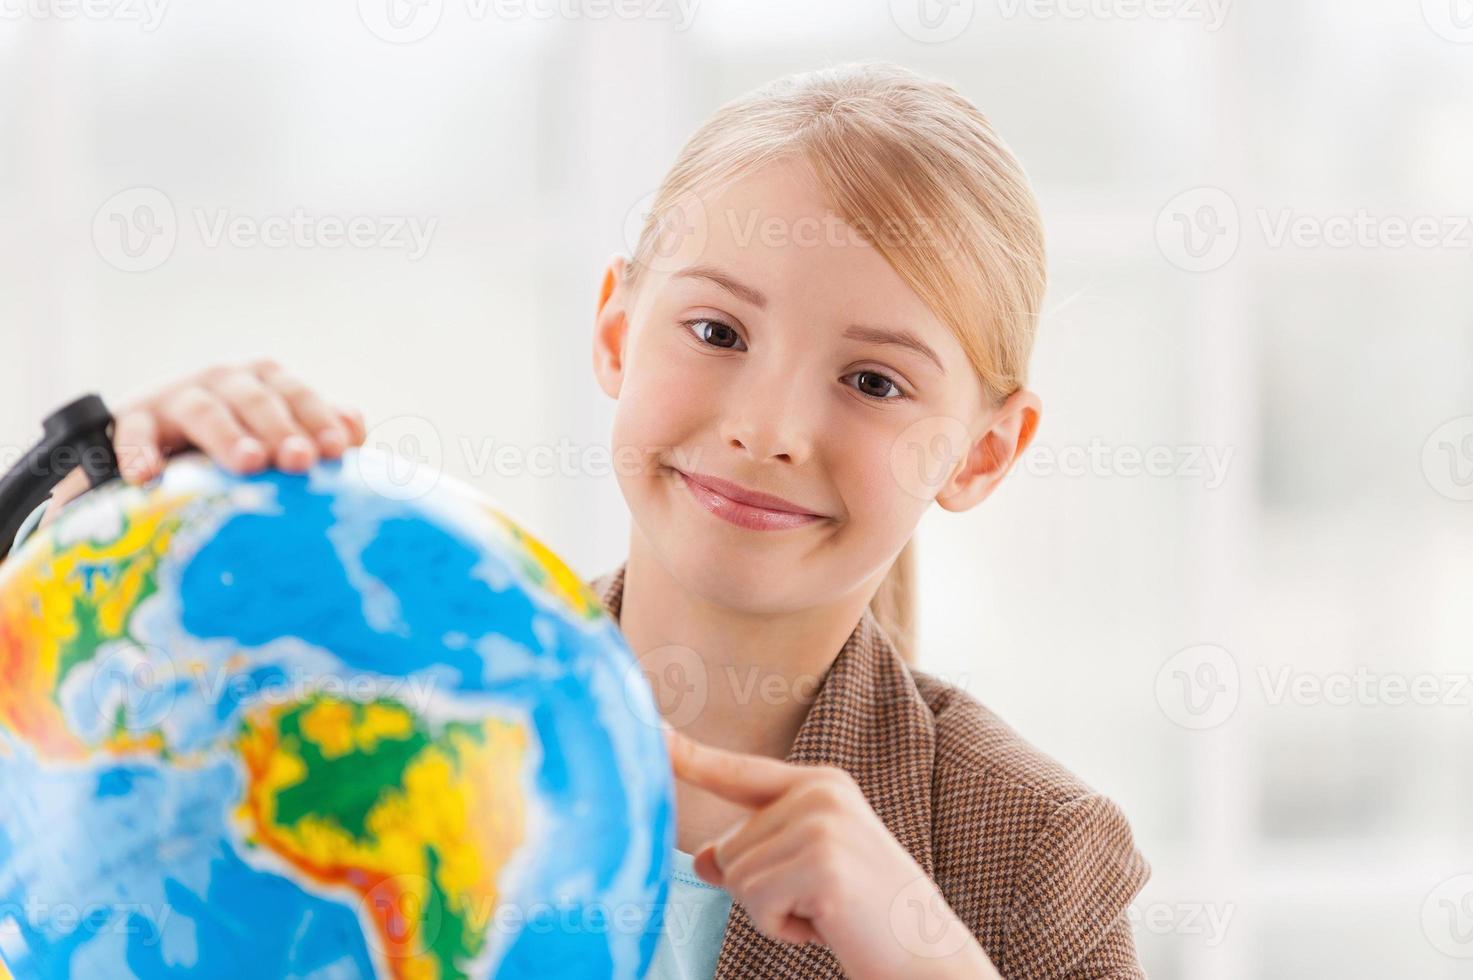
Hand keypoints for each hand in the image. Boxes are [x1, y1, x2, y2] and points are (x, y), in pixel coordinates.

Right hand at [41, 359, 365, 527]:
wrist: (160, 445)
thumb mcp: (279, 436)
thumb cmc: (240, 444)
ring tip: (248, 462)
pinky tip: (147, 476)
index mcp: (265, 382)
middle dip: (280, 428)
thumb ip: (319, 433)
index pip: (297, 394)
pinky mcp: (134, 420)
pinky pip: (133, 433)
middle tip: (299, 461)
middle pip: (256, 399)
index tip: (335, 451)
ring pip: (203, 410)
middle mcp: (224, 381)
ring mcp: (177, 397)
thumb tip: (353, 425)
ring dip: (227, 434)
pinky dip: (138, 451)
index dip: (318, 418)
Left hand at [665, 727, 998, 979]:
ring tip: (826, 913)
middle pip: (728, 848)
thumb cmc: (864, 917)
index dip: (687, 754)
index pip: (738, 772)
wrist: (928, 957)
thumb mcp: (803, 875)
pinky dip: (782, 929)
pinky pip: (755, 903)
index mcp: (818, 784)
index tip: (649, 728)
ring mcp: (822, 824)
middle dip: (762, 892)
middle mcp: (820, 792)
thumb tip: (700, 857)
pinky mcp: (821, 864)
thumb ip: (753, 856)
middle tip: (821, 903)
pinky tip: (827, 926)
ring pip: (738, 877)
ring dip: (772, 913)